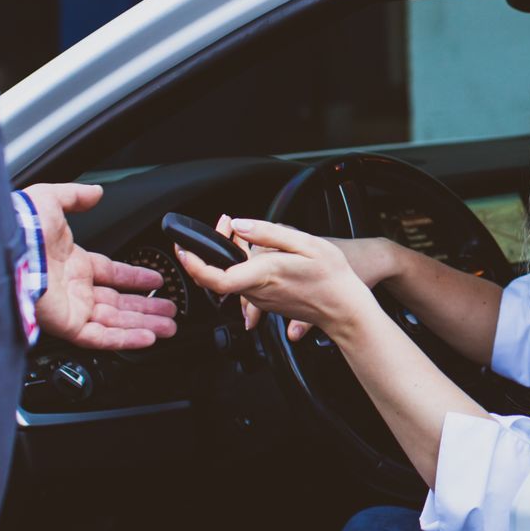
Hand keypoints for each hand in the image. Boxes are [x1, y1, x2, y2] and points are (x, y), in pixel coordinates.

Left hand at [27, 183, 178, 349]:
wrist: (5, 248)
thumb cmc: (22, 226)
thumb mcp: (51, 199)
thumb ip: (75, 196)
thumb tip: (96, 192)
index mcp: (72, 263)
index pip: (111, 273)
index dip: (135, 277)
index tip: (156, 280)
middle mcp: (74, 288)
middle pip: (119, 302)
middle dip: (147, 307)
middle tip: (170, 310)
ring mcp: (71, 308)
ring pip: (115, 322)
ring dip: (144, 325)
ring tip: (169, 327)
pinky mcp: (67, 324)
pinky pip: (101, 337)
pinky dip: (126, 339)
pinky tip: (148, 338)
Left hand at [176, 217, 377, 342]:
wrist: (345, 308)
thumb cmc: (332, 276)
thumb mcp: (305, 243)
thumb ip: (269, 232)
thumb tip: (240, 225)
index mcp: (264, 275)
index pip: (217, 277)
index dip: (194, 264)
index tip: (184, 249)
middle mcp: (257, 291)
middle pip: (219, 273)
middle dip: (213, 246)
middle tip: (225, 222)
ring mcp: (260, 299)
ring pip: (231, 277)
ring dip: (229, 254)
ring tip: (243, 232)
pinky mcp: (265, 302)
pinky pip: (244, 283)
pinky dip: (241, 265)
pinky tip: (256, 250)